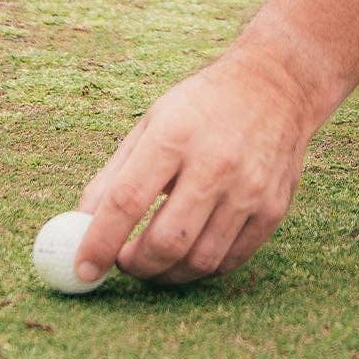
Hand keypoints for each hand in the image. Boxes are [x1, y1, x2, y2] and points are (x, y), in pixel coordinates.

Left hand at [72, 48, 324, 287]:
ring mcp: (250, 189)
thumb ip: (114, 175)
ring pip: (199, 261)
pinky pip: (231, 260)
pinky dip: (202, 268)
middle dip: (136, 266)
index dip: (99, 242)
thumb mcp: (152, 122)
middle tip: (125, 262)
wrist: (278, 85)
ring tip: (156, 259)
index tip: (83, 269)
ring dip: (168, 273)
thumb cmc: (203, 105)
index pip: (126, 201)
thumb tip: (80, 226)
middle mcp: (215, 163)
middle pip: (166, 241)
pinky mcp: (273, 208)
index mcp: (174, 135)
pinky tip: (191, 251)